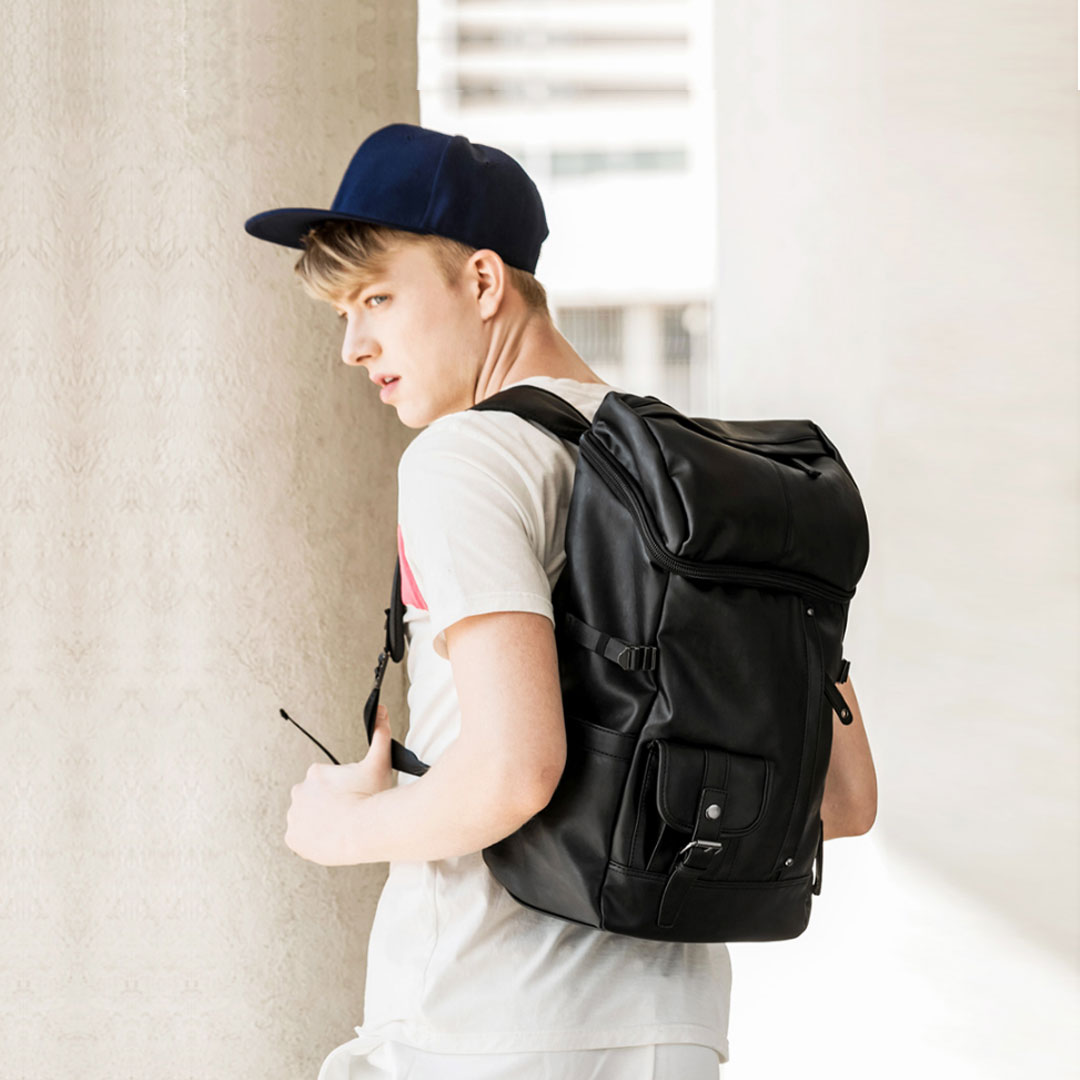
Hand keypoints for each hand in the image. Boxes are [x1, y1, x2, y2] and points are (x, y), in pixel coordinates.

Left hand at [284, 703, 394, 865]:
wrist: (364, 831)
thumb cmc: (371, 797)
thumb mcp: (379, 762)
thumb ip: (380, 734)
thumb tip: (381, 710)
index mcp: (315, 773)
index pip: (325, 782)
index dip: (342, 791)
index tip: (353, 798)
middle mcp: (299, 791)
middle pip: (314, 799)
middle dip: (328, 806)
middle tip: (347, 813)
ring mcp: (294, 816)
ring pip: (306, 818)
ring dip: (319, 822)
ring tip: (340, 828)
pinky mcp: (292, 838)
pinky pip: (300, 839)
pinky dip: (311, 841)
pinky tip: (329, 839)